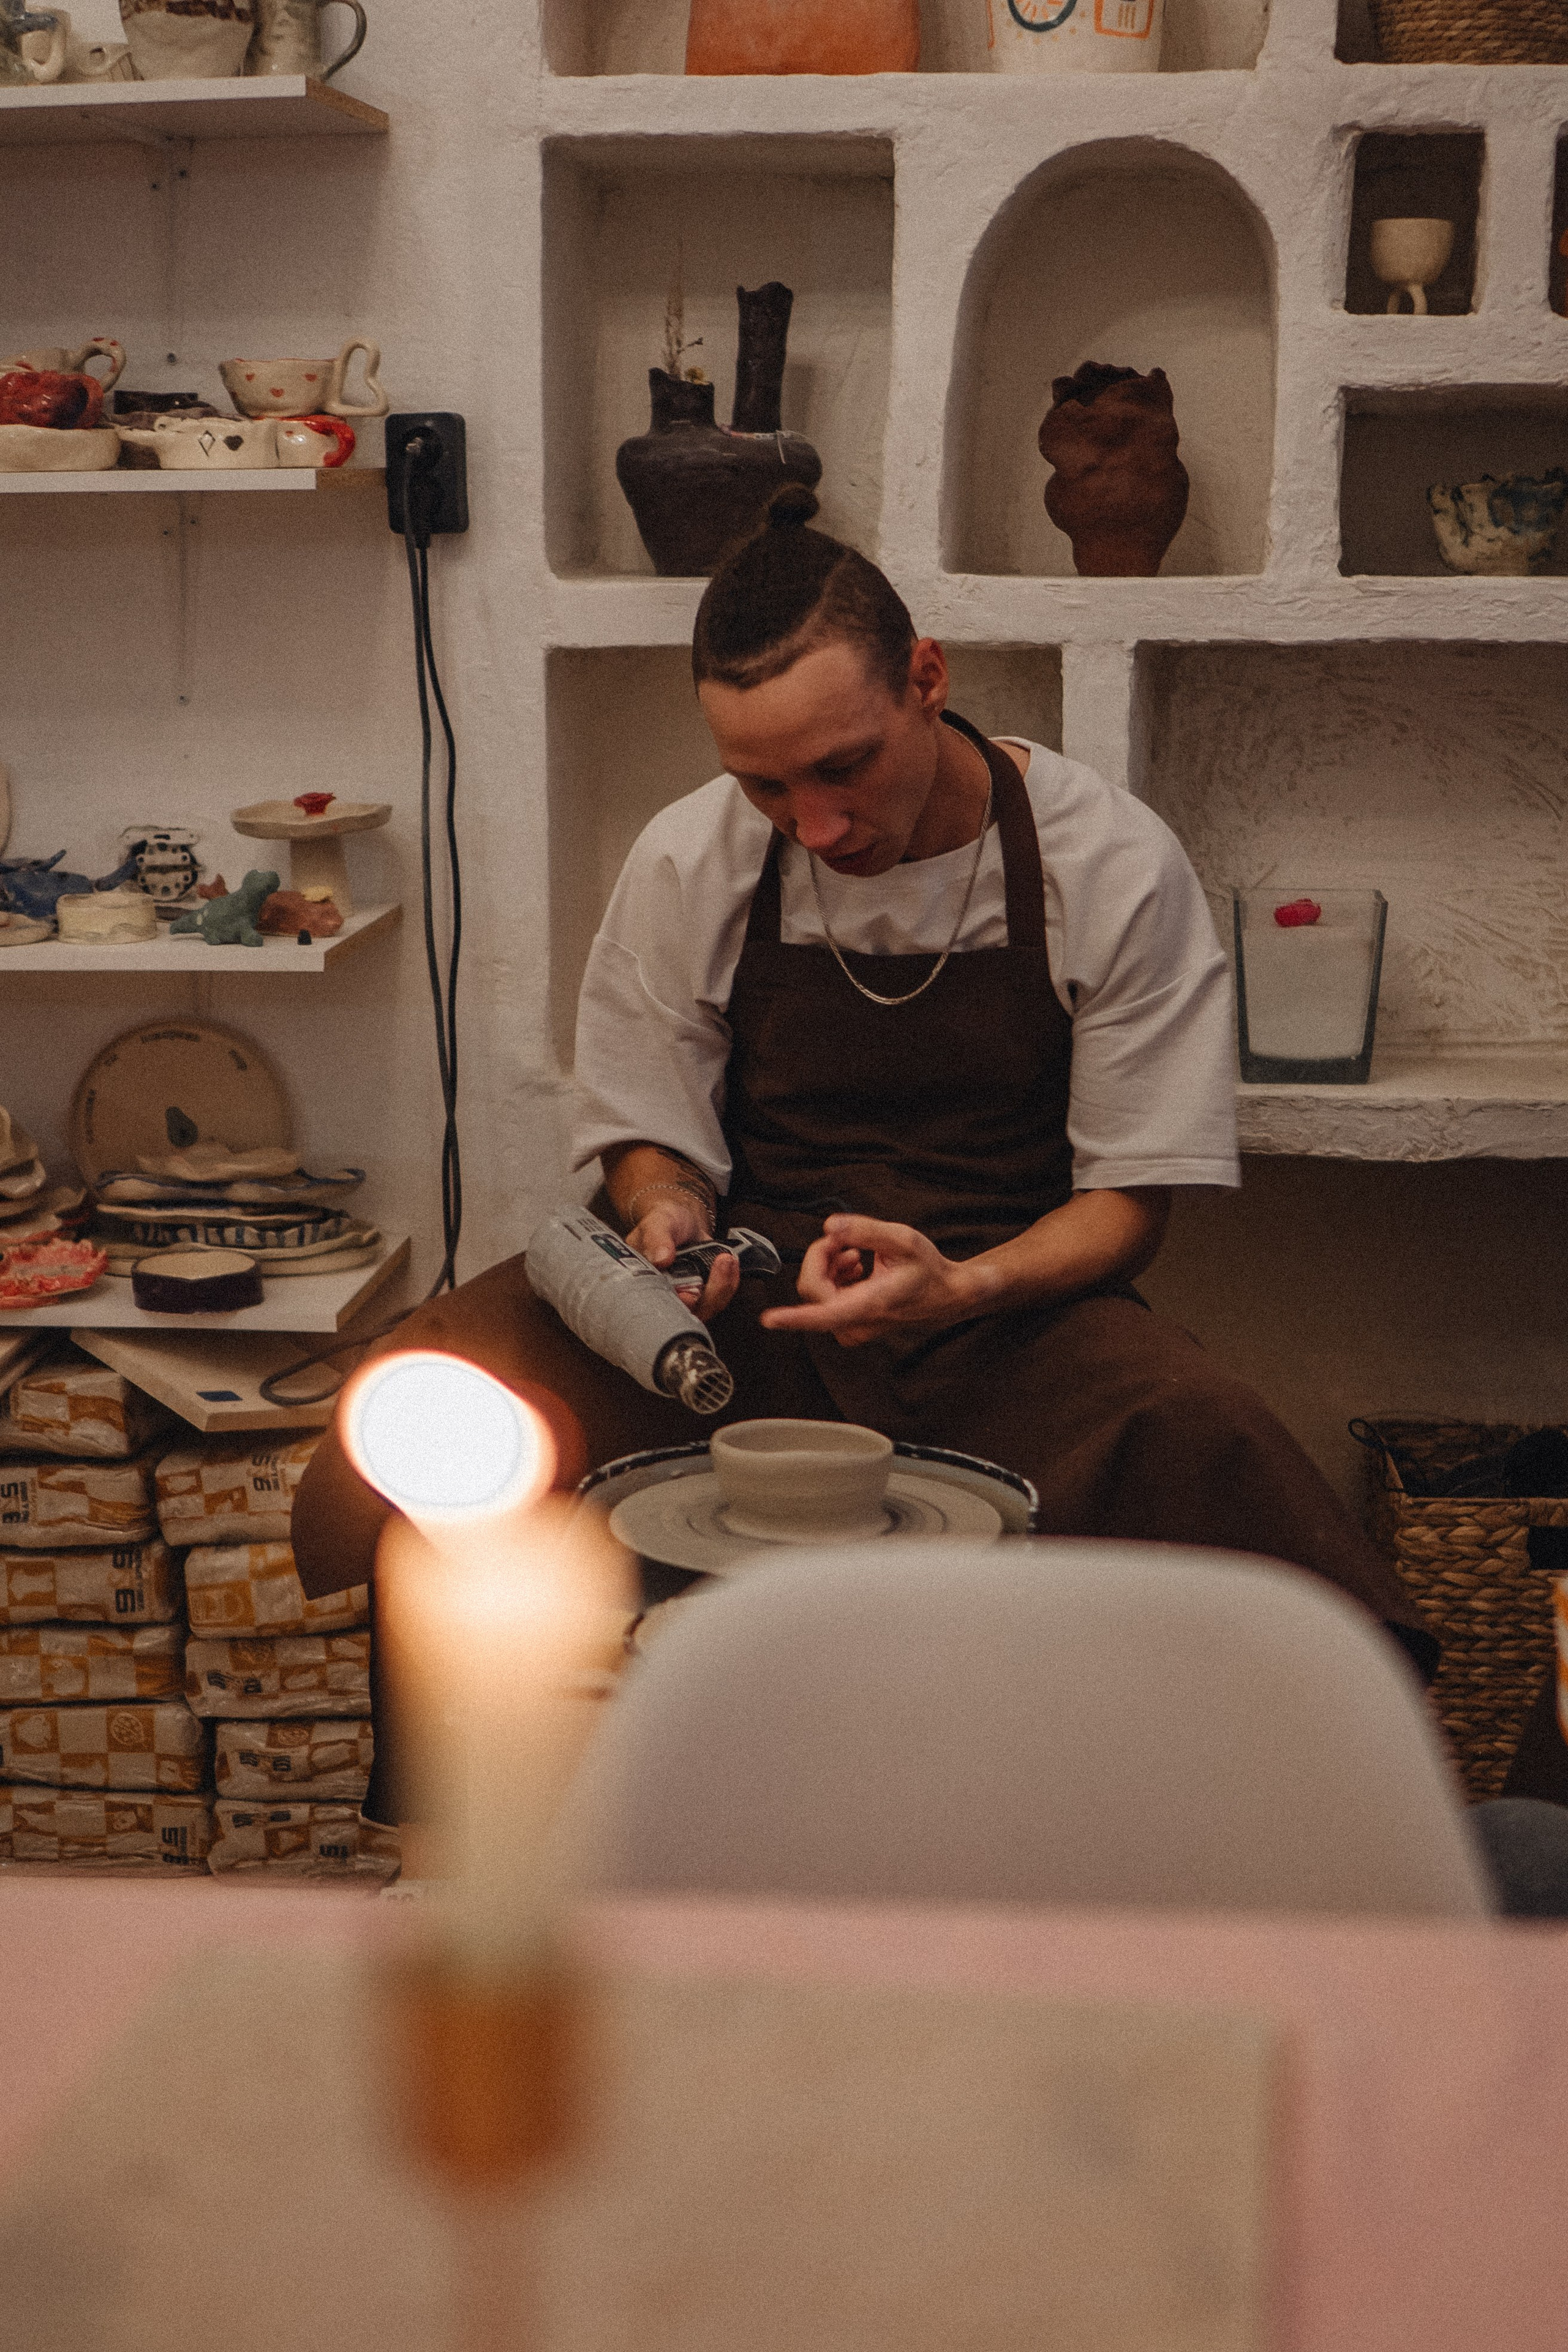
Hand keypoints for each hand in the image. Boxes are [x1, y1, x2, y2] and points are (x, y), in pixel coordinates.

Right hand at [625, 1197, 739, 1322]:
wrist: (681, 1220)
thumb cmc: (664, 1222)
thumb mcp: (657, 1223)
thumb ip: (656, 1239)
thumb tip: (661, 1259)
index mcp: (645, 1283)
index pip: (659, 1305)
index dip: (677, 1302)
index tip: (691, 1292)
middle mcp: (665, 1295)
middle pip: (688, 1311)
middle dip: (710, 1293)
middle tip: (722, 1262)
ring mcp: (686, 1296)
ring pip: (707, 1307)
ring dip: (723, 1286)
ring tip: (727, 1258)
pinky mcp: (704, 1293)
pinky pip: (720, 1298)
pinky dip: (729, 1282)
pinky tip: (731, 1262)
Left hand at [760, 1214, 970, 1347]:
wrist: (945, 1296)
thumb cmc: (928, 1269)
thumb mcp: (903, 1239)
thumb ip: (865, 1230)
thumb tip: (830, 1226)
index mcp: (870, 1304)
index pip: (824, 1313)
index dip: (793, 1317)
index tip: (769, 1319)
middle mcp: (858, 1322)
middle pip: (813, 1288)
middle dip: (821, 1257)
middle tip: (844, 1241)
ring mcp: (853, 1328)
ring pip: (816, 1294)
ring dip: (828, 1267)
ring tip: (855, 1255)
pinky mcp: (850, 1327)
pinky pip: (824, 1301)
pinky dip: (833, 1278)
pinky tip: (854, 1267)